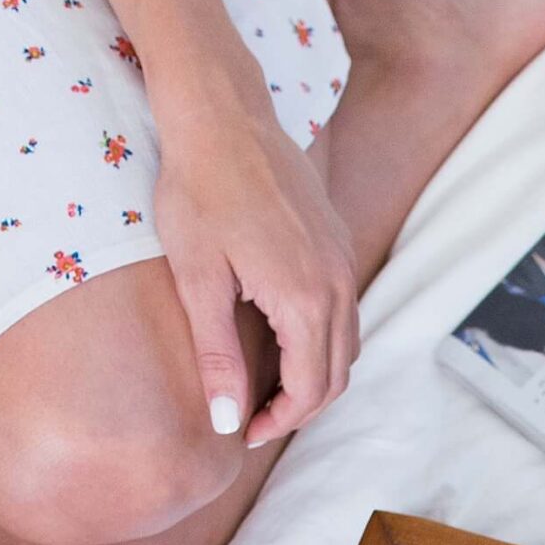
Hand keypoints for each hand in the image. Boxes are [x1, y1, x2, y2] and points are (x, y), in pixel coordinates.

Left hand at [154, 89, 358, 448]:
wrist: (222, 114)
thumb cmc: (199, 189)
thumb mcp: (198, 280)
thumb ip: (217, 356)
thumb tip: (226, 421)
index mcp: (305, 301)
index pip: (309, 390)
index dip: (277, 421)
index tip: (241, 429)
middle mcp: (338, 287)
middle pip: (336, 376)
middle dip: (299, 408)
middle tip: (251, 418)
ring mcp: (344, 264)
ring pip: (347, 347)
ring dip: (314, 378)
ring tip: (268, 388)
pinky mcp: (339, 246)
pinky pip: (345, 314)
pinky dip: (323, 343)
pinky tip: (283, 340)